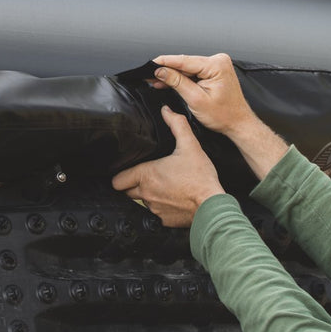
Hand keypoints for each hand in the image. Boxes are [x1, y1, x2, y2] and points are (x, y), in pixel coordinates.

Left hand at [111, 105, 224, 226]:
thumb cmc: (201, 178)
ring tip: (164, 186)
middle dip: (133, 184)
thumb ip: (177, 125)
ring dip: (149, 195)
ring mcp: (154, 209)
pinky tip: (174, 199)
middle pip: (127, 191)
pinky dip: (162, 207)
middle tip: (147, 177)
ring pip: (143, 202)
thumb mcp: (190, 145)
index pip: (117, 180)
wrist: (213, 205)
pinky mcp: (164, 220)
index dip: (121, 175)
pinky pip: (157, 213)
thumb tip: (167, 111)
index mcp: (146, 175)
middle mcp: (146, 194)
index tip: (128, 171)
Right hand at [152, 53, 287, 180]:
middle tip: (149, 75)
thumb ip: (177, 82)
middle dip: (167, 70)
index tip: (150, 64)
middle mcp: (218, 61)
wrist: (238, 123)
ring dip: (173, 75)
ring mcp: (217, 65)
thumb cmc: (224, 115)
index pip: (184, 60)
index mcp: (216, 65)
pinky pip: (194, 72)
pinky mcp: (214, 71)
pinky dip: (182, 78)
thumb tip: (161, 71)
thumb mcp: (196, 99)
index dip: (164, 62)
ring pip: (188, 68)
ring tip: (156, 80)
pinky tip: (169, 82)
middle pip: (185, 63)